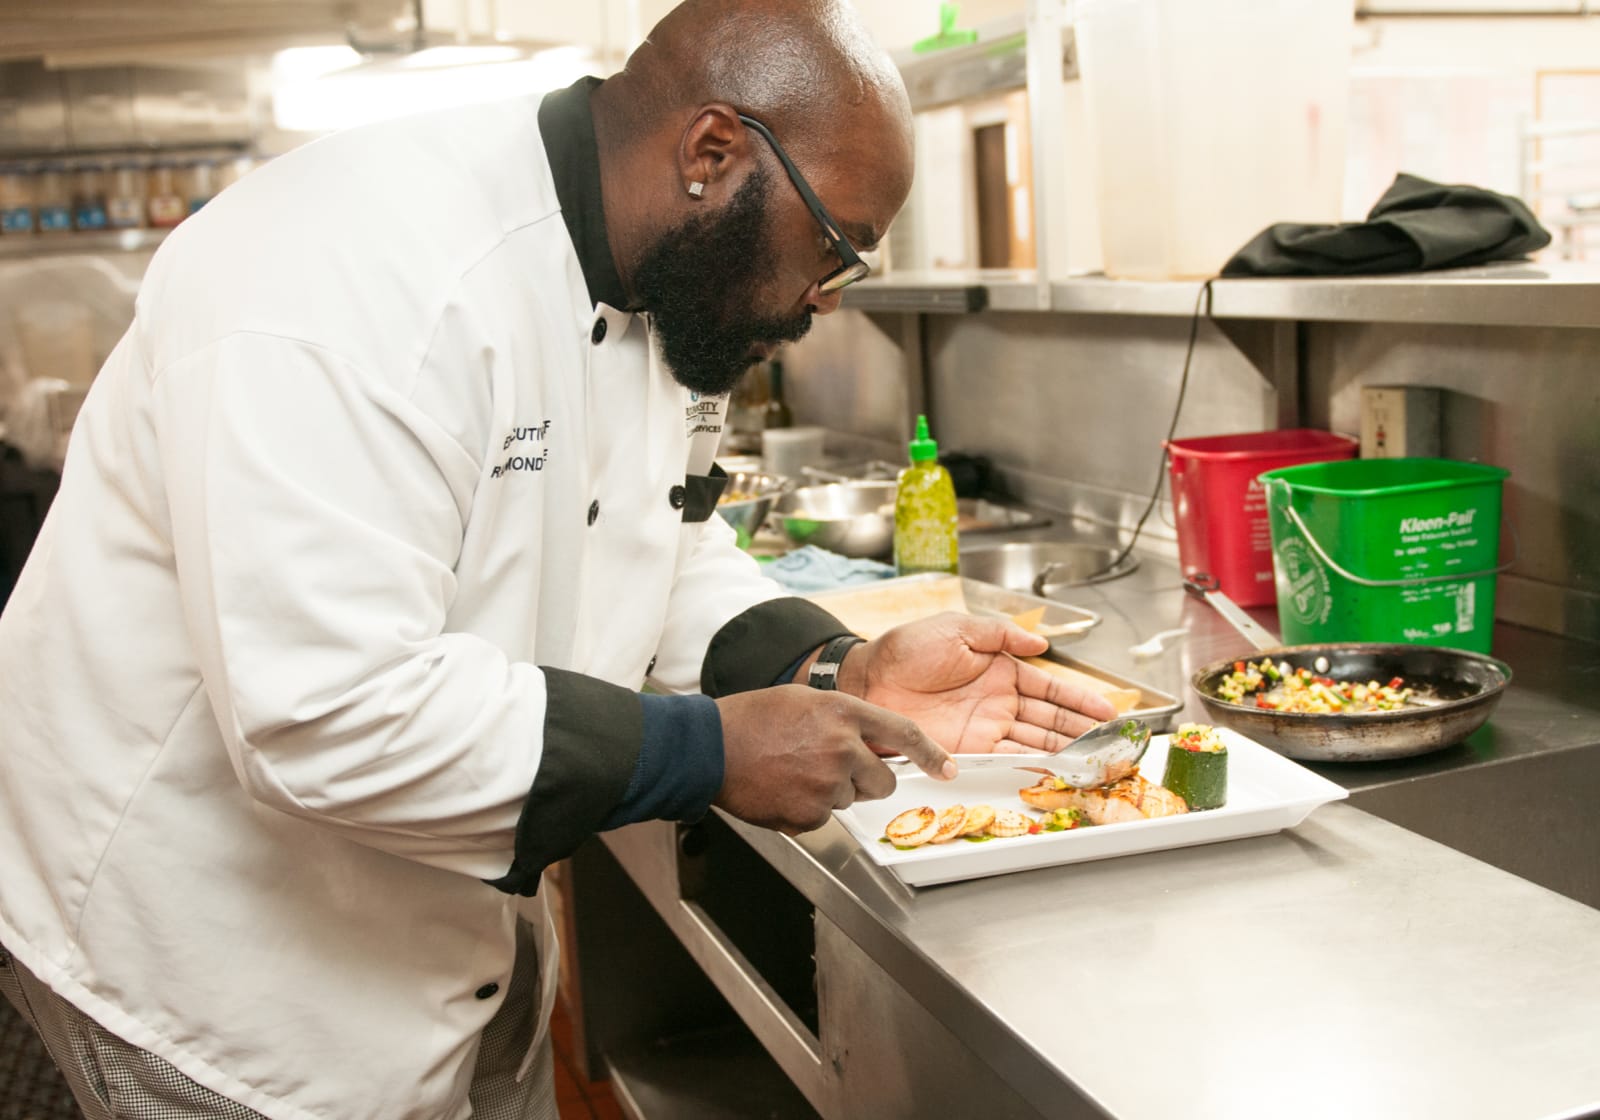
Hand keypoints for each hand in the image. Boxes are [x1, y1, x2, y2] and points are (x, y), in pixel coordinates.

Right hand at [713, 685, 954, 834]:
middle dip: (868, 780)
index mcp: (843, 713)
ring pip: (850, 799)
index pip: (904, 734)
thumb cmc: (751, 720)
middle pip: (883, 780)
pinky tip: (783, 788)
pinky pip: (823, 818)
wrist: (710, 748)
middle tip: (834, 769)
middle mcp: (842, 748)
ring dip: (830, 792)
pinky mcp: (809, 815)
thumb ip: (845, 719)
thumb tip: (872, 742)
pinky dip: (806, 808)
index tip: (947, 768)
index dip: (931, 754)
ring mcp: (826, 784)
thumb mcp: (806, 702)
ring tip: (793, 772)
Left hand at [850, 612, 1119, 754]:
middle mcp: (998, 701)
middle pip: (1050, 719)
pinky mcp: (967, 749)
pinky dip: (1033, 765)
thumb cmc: (905, 649)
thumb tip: (1041, 643)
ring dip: (1065, 751)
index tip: (1107, 711)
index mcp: (1000, 669)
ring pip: (1035, 741)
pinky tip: (1056, 769)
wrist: (868, 678)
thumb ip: (1000, 634)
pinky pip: (1007, 758)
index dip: (1079, 700)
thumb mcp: (956, 628)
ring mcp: (984, 727)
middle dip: (1082, 731)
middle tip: (1112, 745)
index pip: (1050, 687)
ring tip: (1095, 761)